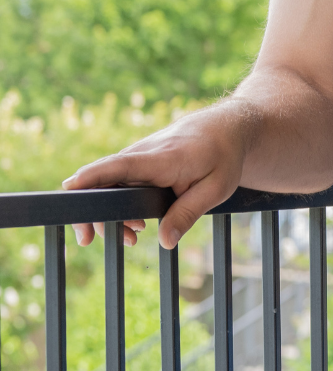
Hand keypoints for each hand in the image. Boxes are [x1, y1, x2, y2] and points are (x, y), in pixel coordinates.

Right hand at [62, 102, 251, 250]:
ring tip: (131, 239)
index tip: (70, 189)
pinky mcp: (138, 162)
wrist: (225, 129)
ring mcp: (137, 157)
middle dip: (90, 211)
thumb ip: (188, 214)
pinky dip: (118, 204)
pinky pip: (118, 182)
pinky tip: (136, 226)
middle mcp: (142, 154)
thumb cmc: (222, 156)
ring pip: (108, 184)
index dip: (93, 177)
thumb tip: (165, 242)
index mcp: (162, 158)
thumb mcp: (216, 189)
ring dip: (108, 212)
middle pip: (103, 180)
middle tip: (88, 240)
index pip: (119, 165)